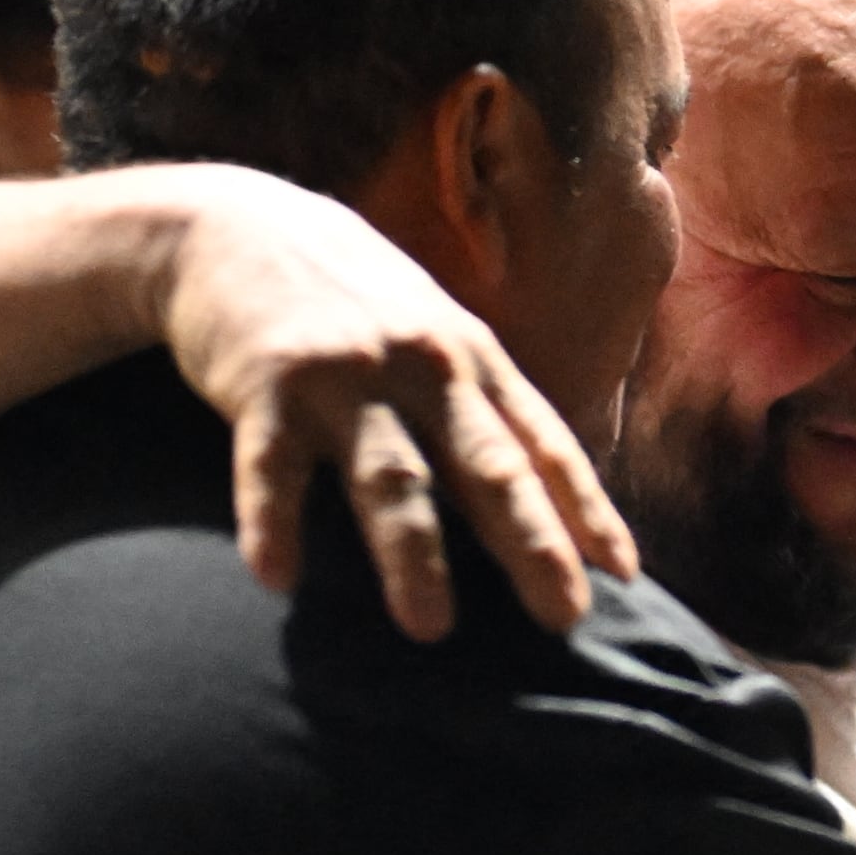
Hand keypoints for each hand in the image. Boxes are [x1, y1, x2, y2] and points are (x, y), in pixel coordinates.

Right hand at [144, 174, 637, 642]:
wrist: (232, 226)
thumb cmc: (350, 298)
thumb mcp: (434, 334)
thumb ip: (483, 408)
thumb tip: (547, 497)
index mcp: (473, 359)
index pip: (545, 444)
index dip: (586, 509)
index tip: (622, 574)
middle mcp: (423, 364)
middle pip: (489, 465)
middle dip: (531, 542)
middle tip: (565, 616)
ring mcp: (346, 372)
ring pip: (390, 475)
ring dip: (412, 554)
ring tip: (430, 628)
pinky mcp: (268, 383)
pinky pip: (270, 466)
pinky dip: (272, 522)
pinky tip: (276, 578)